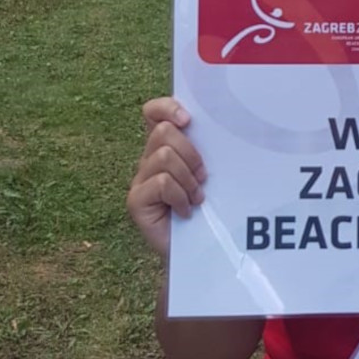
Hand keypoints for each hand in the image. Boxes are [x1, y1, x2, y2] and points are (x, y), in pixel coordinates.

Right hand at [127, 97, 206, 259]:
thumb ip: (207, 150)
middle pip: (164, 132)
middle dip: (191, 153)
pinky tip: (186, 211)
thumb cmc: (209, 210)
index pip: (153, 112)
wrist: (198, 251)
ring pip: (164, 157)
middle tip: (202, 178)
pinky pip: (161, 183)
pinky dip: (180, 197)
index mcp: (165, 147)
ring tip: (196, 198)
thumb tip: (223, 123)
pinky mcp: (136, 201)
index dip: (167, 108)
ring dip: (188, 179)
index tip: (188, 121)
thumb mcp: (211, 174)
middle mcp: (148, 160)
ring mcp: (139, 180)